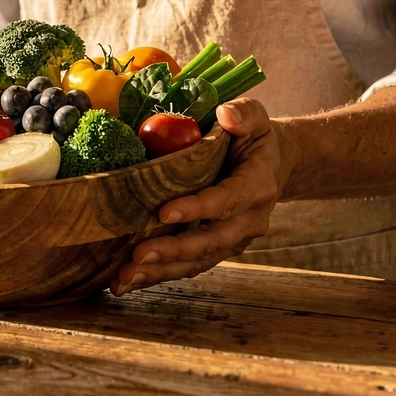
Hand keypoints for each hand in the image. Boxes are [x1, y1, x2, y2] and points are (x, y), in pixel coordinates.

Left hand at [110, 97, 287, 295]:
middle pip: (211, 241)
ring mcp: (234, 239)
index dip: (197, 209)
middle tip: (136, 256)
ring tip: (124, 278)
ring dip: (160, 271)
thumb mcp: (255, 117)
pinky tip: (129, 282)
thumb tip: (226, 114)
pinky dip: (160, 275)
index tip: (164, 213)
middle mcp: (249, 220)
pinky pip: (190, 266)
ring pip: (198, 261)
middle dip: (173, 251)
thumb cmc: (254, 137)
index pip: (227, 200)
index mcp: (257, 185)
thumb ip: (244, 113)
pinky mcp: (218, 249)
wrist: (272, 165)